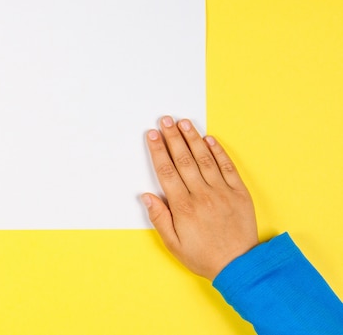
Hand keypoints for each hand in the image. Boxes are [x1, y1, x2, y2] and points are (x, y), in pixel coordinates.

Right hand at [142, 116, 257, 279]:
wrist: (240, 266)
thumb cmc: (203, 256)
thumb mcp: (173, 243)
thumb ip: (159, 218)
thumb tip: (146, 196)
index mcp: (183, 207)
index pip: (167, 171)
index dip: (159, 151)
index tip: (153, 135)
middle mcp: (202, 195)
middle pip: (184, 159)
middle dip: (173, 137)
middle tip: (165, 120)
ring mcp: (222, 192)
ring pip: (205, 159)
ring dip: (193, 138)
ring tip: (184, 123)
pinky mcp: (239, 193)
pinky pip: (227, 167)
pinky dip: (218, 152)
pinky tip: (210, 139)